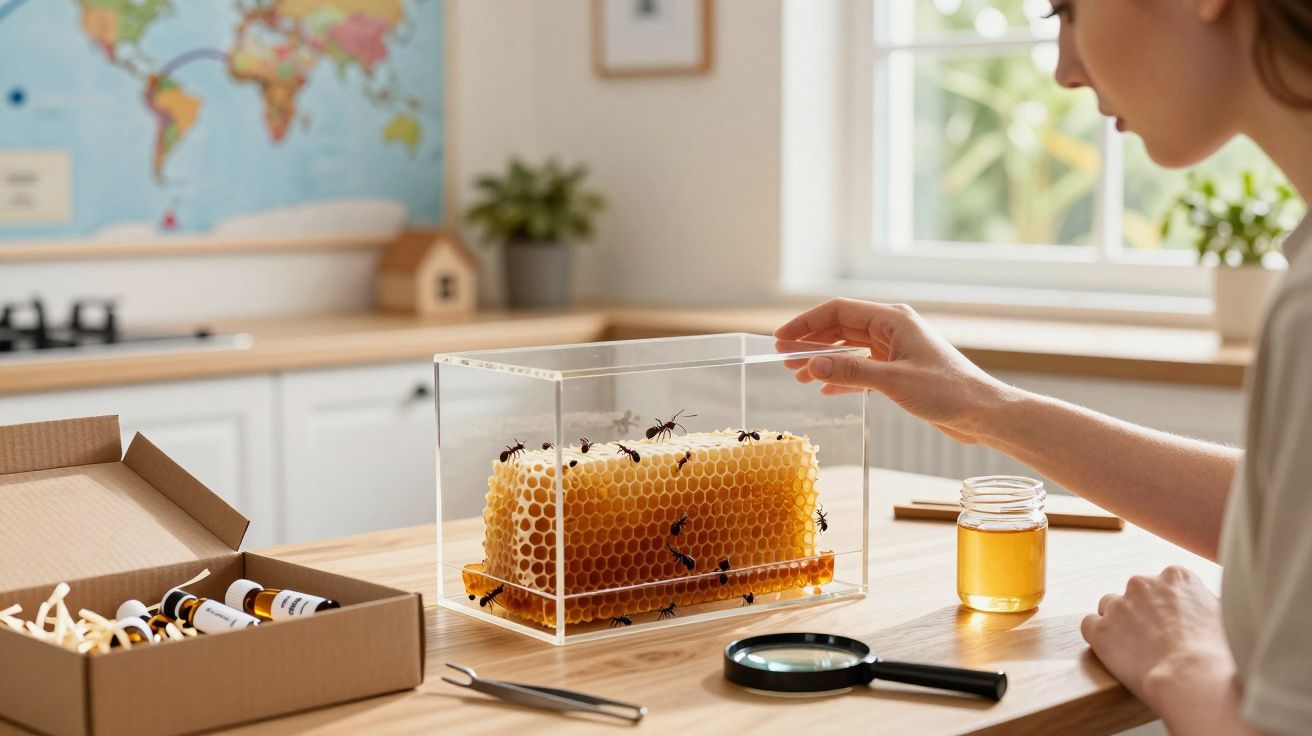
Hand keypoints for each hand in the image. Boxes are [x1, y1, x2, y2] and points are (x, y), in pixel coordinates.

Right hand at [774, 298, 1012, 444]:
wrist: (982, 413)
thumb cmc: (947, 392)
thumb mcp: (894, 382)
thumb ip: (851, 372)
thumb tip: (812, 366)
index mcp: (892, 319)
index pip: (837, 311)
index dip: (805, 323)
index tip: (780, 339)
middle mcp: (892, 329)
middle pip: (840, 328)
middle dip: (810, 342)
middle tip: (782, 358)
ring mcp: (895, 349)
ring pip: (848, 349)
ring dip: (823, 360)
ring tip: (797, 375)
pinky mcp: (899, 370)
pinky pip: (861, 368)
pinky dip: (842, 376)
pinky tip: (825, 389)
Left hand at [1080, 566, 1233, 707]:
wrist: (1195, 678)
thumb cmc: (1219, 655)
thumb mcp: (1226, 617)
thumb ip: (1207, 604)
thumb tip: (1207, 605)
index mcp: (1177, 577)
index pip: (1163, 585)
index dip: (1167, 608)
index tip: (1173, 626)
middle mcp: (1143, 583)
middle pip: (1136, 593)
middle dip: (1142, 613)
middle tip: (1156, 641)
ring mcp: (1119, 605)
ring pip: (1110, 606)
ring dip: (1119, 623)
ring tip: (1135, 649)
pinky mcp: (1100, 629)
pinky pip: (1089, 625)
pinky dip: (1099, 638)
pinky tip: (1114, 653)